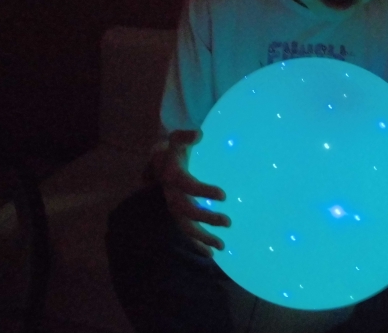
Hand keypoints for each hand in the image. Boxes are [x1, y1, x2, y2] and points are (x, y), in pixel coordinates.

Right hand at [151, 130, 231, 257]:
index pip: (187, 185)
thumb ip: (186, 136)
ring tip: (222, 246)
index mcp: (172, 176)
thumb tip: (199, 134)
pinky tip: (211, 254)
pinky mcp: (178, 215)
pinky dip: (197, 244)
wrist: (158, 163)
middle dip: (206, 219)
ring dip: (203, 238)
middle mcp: (171, 195)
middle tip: (228, 222)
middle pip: (186, 211)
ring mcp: (173, 207)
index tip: (224, 196)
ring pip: (185, 226)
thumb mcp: (177, 140)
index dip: (204, 191)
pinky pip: (186, 232)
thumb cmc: (174, 151)